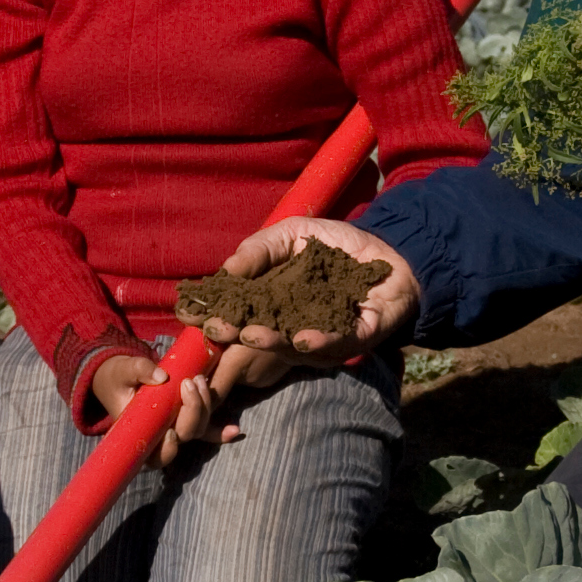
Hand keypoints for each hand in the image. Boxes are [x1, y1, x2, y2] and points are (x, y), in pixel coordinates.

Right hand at [91, 351, 237, 465]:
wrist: (119, 375)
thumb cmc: (117, 375)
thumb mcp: (123, 369)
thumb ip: (140, 370)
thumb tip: (162, 376)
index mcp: (138, 430)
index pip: (154, 454)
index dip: (168, 450)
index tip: (171, 432)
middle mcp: (158, 434)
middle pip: (183, 436)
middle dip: (193, 412)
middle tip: (189, 383)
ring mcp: (173, 426)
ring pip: (197, 430)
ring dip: (205, 409)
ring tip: (201, 380)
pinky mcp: (183, 417)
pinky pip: (204, 427)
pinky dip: (219, 431)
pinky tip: (235, 430)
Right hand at [197, 217, 418, 366]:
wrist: (392, 249)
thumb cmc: (336, 245)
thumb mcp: (291, 235)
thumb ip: (259, 250)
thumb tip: (226, 269)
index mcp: (271, 304)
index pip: (235, 313)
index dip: (211, 315)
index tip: (188, 313)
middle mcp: (291, 326)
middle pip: (257, 336)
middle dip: (236, 333)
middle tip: (217, 328)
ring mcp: (322, 338)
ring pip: (292, 347)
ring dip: (271, 343)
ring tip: (252, 334)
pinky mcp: (355, 339)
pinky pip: (335, 346)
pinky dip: (319, 343)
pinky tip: (303, 337)